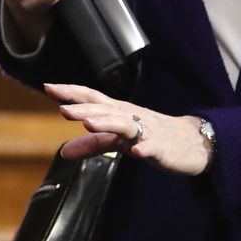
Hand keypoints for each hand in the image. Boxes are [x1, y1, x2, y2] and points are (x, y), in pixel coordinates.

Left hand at [45, 83, 210, 175]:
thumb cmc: (151, 136)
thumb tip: (63, 151)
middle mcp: (131, 117)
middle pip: (105, 110)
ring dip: (107, 123)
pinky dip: (144, 149)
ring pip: (125, 125)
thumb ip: (92, 144)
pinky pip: (153, 148)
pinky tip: (136, 153)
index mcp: (118, 113)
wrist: (192, 143)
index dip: (71, 92)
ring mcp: (147, 132)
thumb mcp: (118, 141)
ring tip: (89, 124)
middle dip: (84, 109)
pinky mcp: (162, 149)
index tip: (48, 87)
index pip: (92, 98)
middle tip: (62, 109)